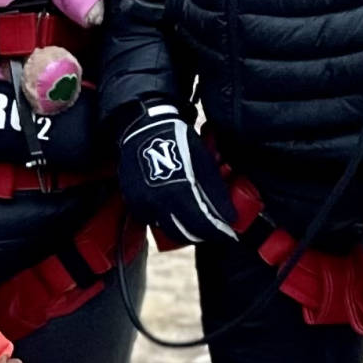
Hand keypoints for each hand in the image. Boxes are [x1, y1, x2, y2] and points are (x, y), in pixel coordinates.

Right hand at [119, 103, 239, 244]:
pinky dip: (164, 219)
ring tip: (194, 219)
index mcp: (179, 192)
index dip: (218, 233)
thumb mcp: (203, 164)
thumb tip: (230, 218)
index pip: (202, 226)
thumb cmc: (180, 142)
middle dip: (200, 234)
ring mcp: (142, 203)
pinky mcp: (132, 202)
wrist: (144, 128)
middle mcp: (157, 203)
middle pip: (183, 234)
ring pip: (166, 229)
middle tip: (212, 229)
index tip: (228, 235)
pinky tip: (173, 209)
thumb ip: (215, 193)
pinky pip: (152, 220)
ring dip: (181, 228)